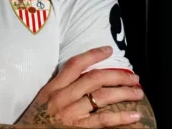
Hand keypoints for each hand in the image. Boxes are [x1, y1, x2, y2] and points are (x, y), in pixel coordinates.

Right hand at [16, 46, 143, 127]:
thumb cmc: (33, 121)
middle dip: (117, 75)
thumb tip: (79, 78)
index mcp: (53, 88)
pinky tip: (135, 116)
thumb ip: (57, 88)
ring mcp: (71, 114)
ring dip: (124, 93)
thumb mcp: (42, 100)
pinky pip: (103, 121)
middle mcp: (63, 98)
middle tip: (133, 76)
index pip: (75, 64)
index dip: (93, 54)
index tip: (108, 50)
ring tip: (138, 93)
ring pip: (102, 97)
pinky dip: (121, 118)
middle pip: (94, 79)